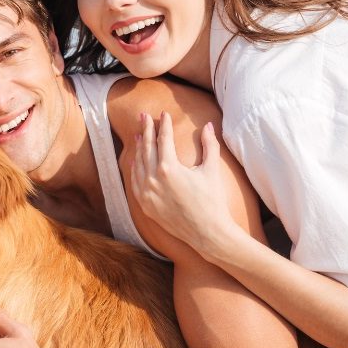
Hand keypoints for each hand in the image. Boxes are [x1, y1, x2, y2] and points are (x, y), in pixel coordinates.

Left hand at [131, 112, 236, 254]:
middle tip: (143, 116)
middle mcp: (153, 179)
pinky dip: (135, 169)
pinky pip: (135, 182)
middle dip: (146, 130)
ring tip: (139, 134)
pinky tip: (136, 160)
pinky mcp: (145, 205)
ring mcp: (146, 193)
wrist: (208, 233)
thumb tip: (209, 125)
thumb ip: (209, 145)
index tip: (164, 114)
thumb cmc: (213, 201)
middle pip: (147, 148)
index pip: (163, 139)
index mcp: (169, 168)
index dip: (164, 125)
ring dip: (139, 147)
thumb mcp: (211, 170)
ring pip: (138, 164)